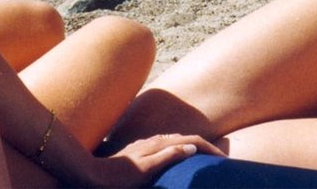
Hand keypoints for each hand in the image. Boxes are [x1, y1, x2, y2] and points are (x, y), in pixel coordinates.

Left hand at [90, 133, 222, 186]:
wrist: (93, 177)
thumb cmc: (119, 178)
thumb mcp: (146, 170)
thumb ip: (169, 156)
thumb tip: (192, 147)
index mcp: (159, 145)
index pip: (192, 141)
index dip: (209, 149)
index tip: (223, 159)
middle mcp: (154, 141)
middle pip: (186, 138)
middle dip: (204, 146)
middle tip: (218, 158)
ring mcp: (146, 145)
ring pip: (176, 141)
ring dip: (191, 147)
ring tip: (202, 158)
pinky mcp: (140, 151)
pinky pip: (166, 146)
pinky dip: (178, 149)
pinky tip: (175, 156)